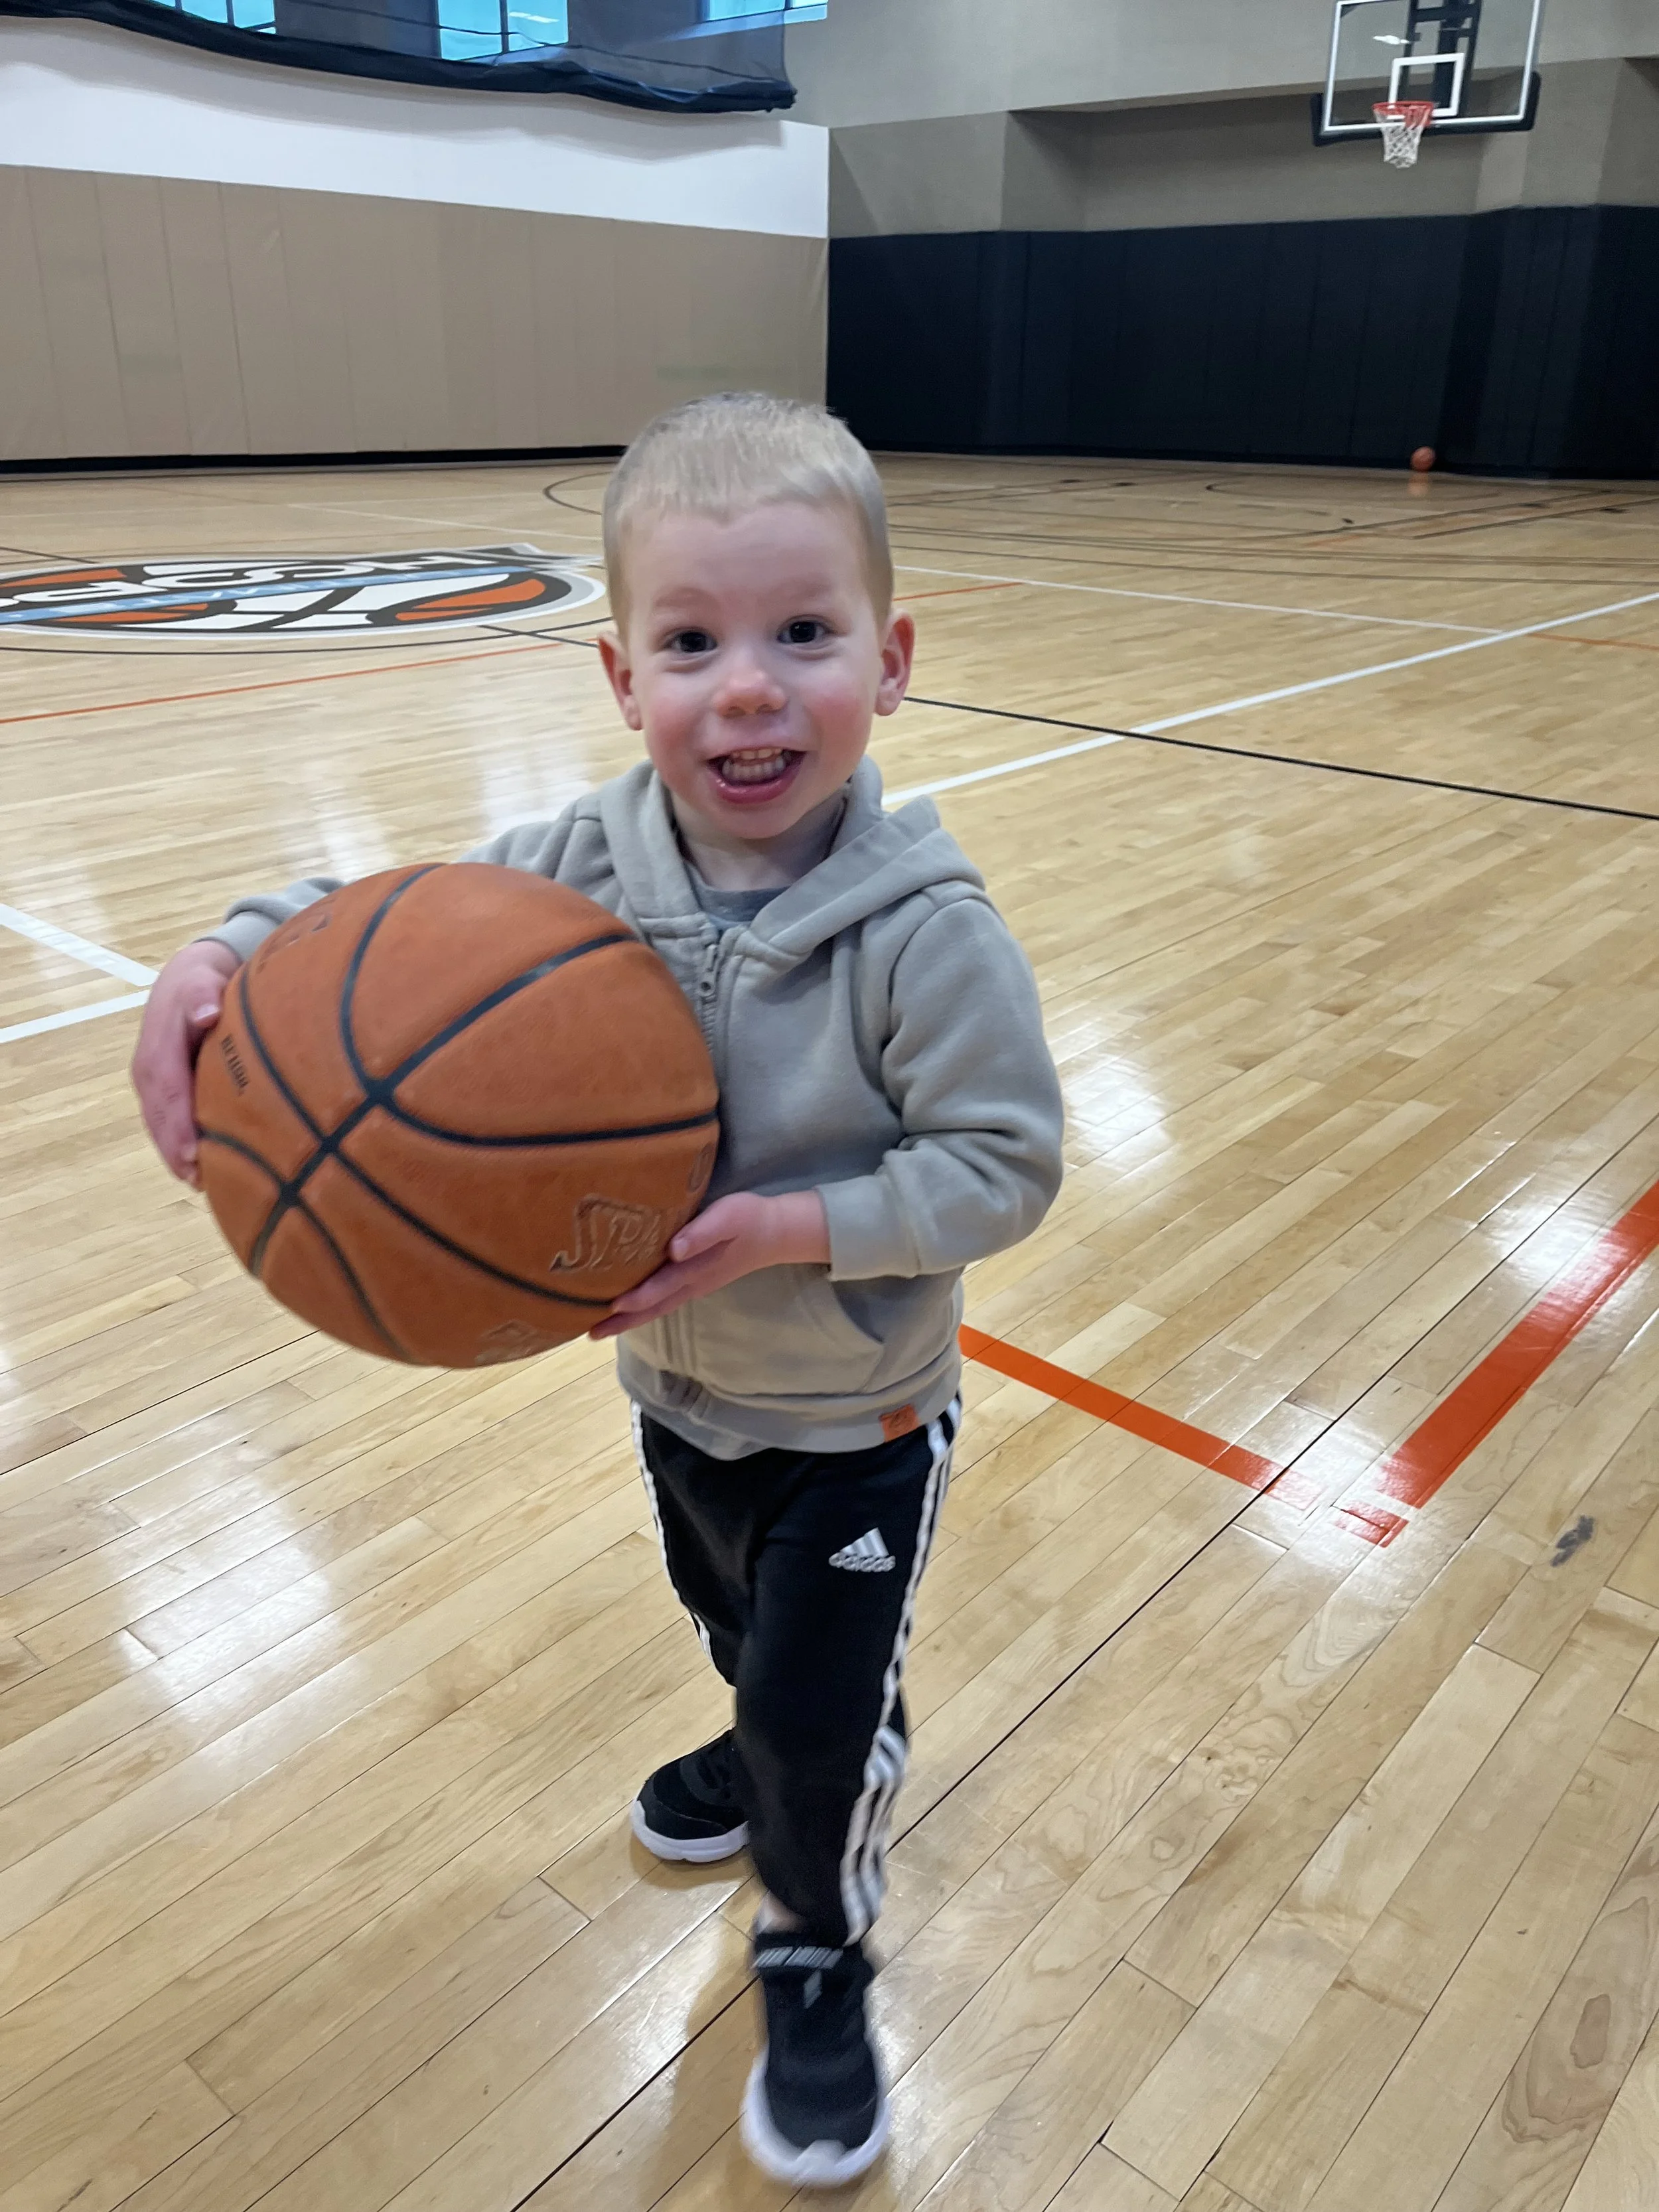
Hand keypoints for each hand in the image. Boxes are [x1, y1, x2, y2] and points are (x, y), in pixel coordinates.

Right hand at [130, 939, 241, 1186]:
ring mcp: (151, 1083)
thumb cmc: (201, 985)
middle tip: (199, 1181)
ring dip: (175, 1156)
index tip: (194, 1154)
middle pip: (160, 1117)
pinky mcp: (160, 1090)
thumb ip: (203, 997)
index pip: (168, 1092)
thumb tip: (206, 1013)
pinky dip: (177, 1147)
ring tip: (200, 1184)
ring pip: (159, 1124)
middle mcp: (148, 1070)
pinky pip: (165, 1122)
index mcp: (158, 1049)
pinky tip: (199, 1170)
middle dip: (175, 1151)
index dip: (179, 1125)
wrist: (184, 980)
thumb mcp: (202, 982)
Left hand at [589, 1190, 830, 1339]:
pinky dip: (642, 1308)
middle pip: (652, 1308)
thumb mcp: (728, 1217)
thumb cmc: (747, 1218)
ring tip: (599, 1328)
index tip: (610, 1306)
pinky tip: (626, 1306)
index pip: (660, 1288)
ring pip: (656, 1307)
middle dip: (622, 1322)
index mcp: (695, 1269)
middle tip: (589, 1334)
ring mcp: (692, 1286)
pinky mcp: (693, 1280)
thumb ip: (702, 1233)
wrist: (774, 1232)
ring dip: (629, 1319)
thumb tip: (674, 1250)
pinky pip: (662, 1300)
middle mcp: (690, 1284)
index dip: (636, 1298)